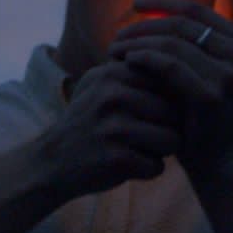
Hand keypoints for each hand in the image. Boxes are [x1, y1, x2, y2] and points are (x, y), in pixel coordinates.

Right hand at [36, 59, 181, 197]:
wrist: (51, 161)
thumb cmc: (89, 120)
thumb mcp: (100, 83)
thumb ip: (135, 69)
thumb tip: (181, 61)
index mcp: (112, 73)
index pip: (169, 82)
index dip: (168, 101)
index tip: (149, 113)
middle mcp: (113, 95)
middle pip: (176, 112)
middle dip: (169, 128)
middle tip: (143, 136)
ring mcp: (114, 127)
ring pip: (173, 139)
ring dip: (160, 150)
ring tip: (137, 149)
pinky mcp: (116, 158)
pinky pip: (158, 166)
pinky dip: (147, 170)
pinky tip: (127, 166)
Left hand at [106, 0, 232, 175]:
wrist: (216, 161)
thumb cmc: (204, 112)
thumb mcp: (212, 69)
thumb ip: (214, 33)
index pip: (195, 10)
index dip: (162, 3)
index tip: (134, 4)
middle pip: (180, 24)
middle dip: (143, 26)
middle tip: (117, 35)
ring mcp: (228, 73)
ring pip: (170, 42)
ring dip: (137, 42)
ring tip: (114, 49)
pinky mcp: (211, 93)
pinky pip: (168, 64)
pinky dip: (143, 58)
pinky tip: (126, 61)